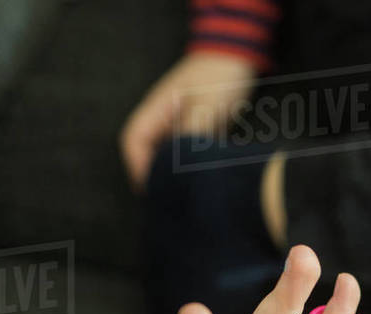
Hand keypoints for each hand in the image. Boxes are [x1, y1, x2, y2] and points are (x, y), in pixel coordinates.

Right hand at [120, 52, 255, 190]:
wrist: (236, 56)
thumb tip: (178, 168)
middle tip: (171, 200)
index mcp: (157, 109)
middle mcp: (162, 119)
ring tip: (184, 196)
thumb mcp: (206, 108)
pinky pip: (182, 155)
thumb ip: (189, 137)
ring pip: (164, 156)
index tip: (152, 190)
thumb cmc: (219, 77)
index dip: (138, 167)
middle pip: (146, 153)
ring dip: (171, 175)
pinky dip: (187, 169)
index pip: (133, 141)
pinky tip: (199, 182)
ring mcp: (176, 125)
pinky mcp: (191, 132)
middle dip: (154, 177)